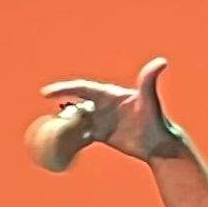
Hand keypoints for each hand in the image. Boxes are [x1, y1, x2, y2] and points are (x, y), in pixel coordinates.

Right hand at [33, 56, 184, 163]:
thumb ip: (149, 81)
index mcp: (110, 95)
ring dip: (63, 125)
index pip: (83, 89)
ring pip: (76, 120)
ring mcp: (102, 120)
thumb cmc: (155, 121)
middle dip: (61, 109)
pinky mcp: (101, 134)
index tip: (46, 93)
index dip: (64, 89)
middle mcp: (103, 105)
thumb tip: (161, 61)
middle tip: (52, 122)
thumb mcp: (149, 101)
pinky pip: (80, 135)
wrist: (158, 145)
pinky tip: (59, 145)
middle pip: (76, 104)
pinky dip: (69, 138)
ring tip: (52, 133)